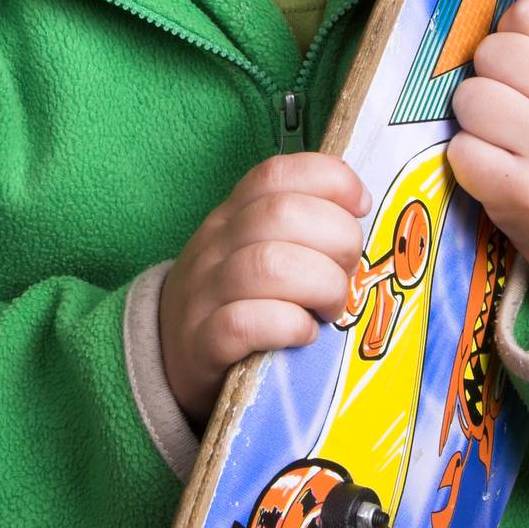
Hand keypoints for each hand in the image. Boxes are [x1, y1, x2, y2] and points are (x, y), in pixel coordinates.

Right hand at [159, 154, 369, 427]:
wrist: (168, 354)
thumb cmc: (233, 295)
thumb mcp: (256, 245)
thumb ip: (299, 223)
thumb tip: (357, 209)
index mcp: (234, 212)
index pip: (278, 173)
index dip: (330, 179)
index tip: (360, 204)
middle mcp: (217, 244)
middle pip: (282, 215)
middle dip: (336, 238)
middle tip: (347, 270)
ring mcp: (205, 292)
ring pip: (268, 265)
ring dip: (320, 284)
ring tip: (330, 307)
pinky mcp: (202, 344)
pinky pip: (244, 323)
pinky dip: (288, 325)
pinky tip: (304, 334)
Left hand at [447, 0, 528, 350]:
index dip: (514, 32)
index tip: (528, 63)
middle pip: (493, 51)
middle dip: (490, 76)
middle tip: (514, 105)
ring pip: (470, 97)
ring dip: (475, 118)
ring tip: (504, 137)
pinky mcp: (523, 190)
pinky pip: (462, 149)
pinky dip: (469, 160)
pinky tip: (497, 167)